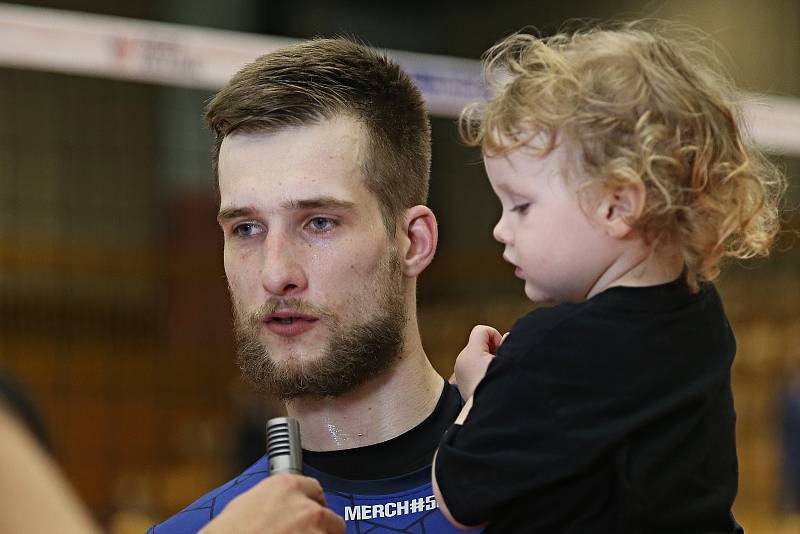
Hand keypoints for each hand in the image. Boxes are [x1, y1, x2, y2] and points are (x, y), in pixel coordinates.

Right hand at [199, 474, 344, 533]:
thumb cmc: (229, 531)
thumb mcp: (248, 502)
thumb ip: (273, 500)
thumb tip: (277, 507)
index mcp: (287, 487)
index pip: (314, 489)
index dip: (311, 502)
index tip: (310, 510)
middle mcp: (305, 506)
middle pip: (328, 514)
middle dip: (320, 524)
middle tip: (305, 533)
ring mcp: (313, 530)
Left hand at [454, 325, 503, 399]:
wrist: (489, 413)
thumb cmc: (500, 388)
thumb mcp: (508, 362)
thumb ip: (508, 345)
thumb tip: (505, 337)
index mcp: (472, 354)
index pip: (481, 330)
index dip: (495, 336)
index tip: (502, 350)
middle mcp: (462, 360)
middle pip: (478, 342)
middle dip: (491, 349)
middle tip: (500, 363)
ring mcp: (459, 370)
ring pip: (475, 354)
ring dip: (487, 359)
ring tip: (496, 373)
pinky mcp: (460, 380)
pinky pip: (471, 365)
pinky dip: (481, 368)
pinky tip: (489, 380)